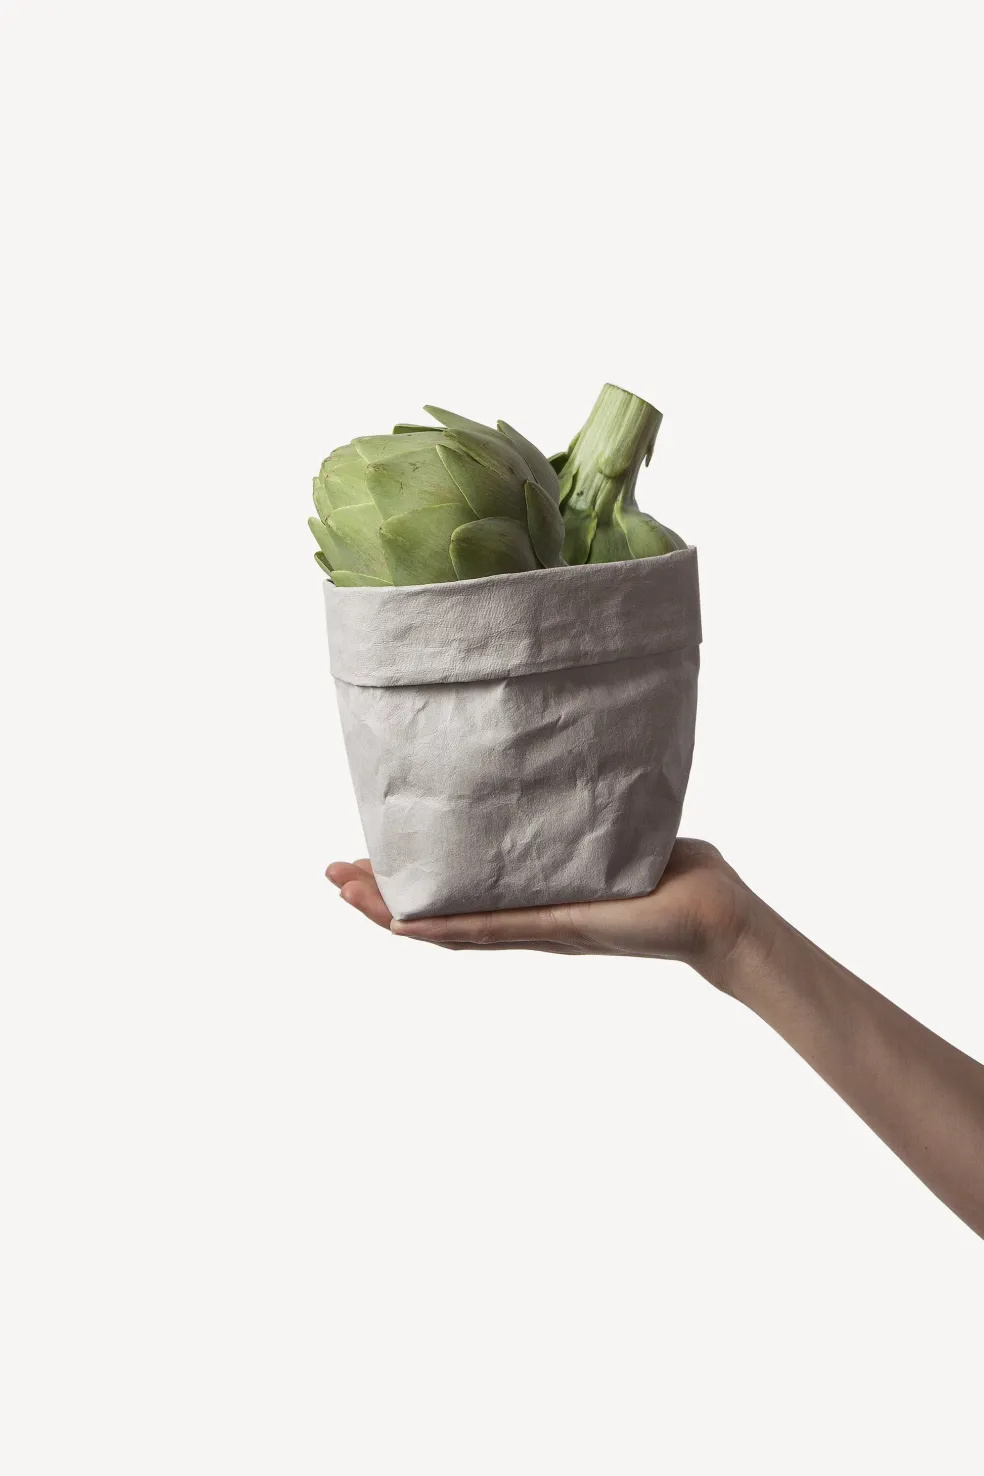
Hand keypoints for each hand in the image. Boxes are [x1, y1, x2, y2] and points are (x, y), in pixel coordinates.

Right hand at [326, 839, 753, 977]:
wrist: (717, 915)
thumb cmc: (677, 873)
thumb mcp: (612, 827)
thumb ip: (582, 804)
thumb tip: (566, 754)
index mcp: (533, 895)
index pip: (457, 890)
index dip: (409, 878)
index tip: (368, 855)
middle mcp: (526, 918)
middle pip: (435, 912)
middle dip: (381, 895)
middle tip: (332, 874)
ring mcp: (537, 928)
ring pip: (447, 926)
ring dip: (393, 911)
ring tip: (346, 892)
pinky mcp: (558, 929)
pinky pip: (489, 931)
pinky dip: (443, 928)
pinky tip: (404, 921)